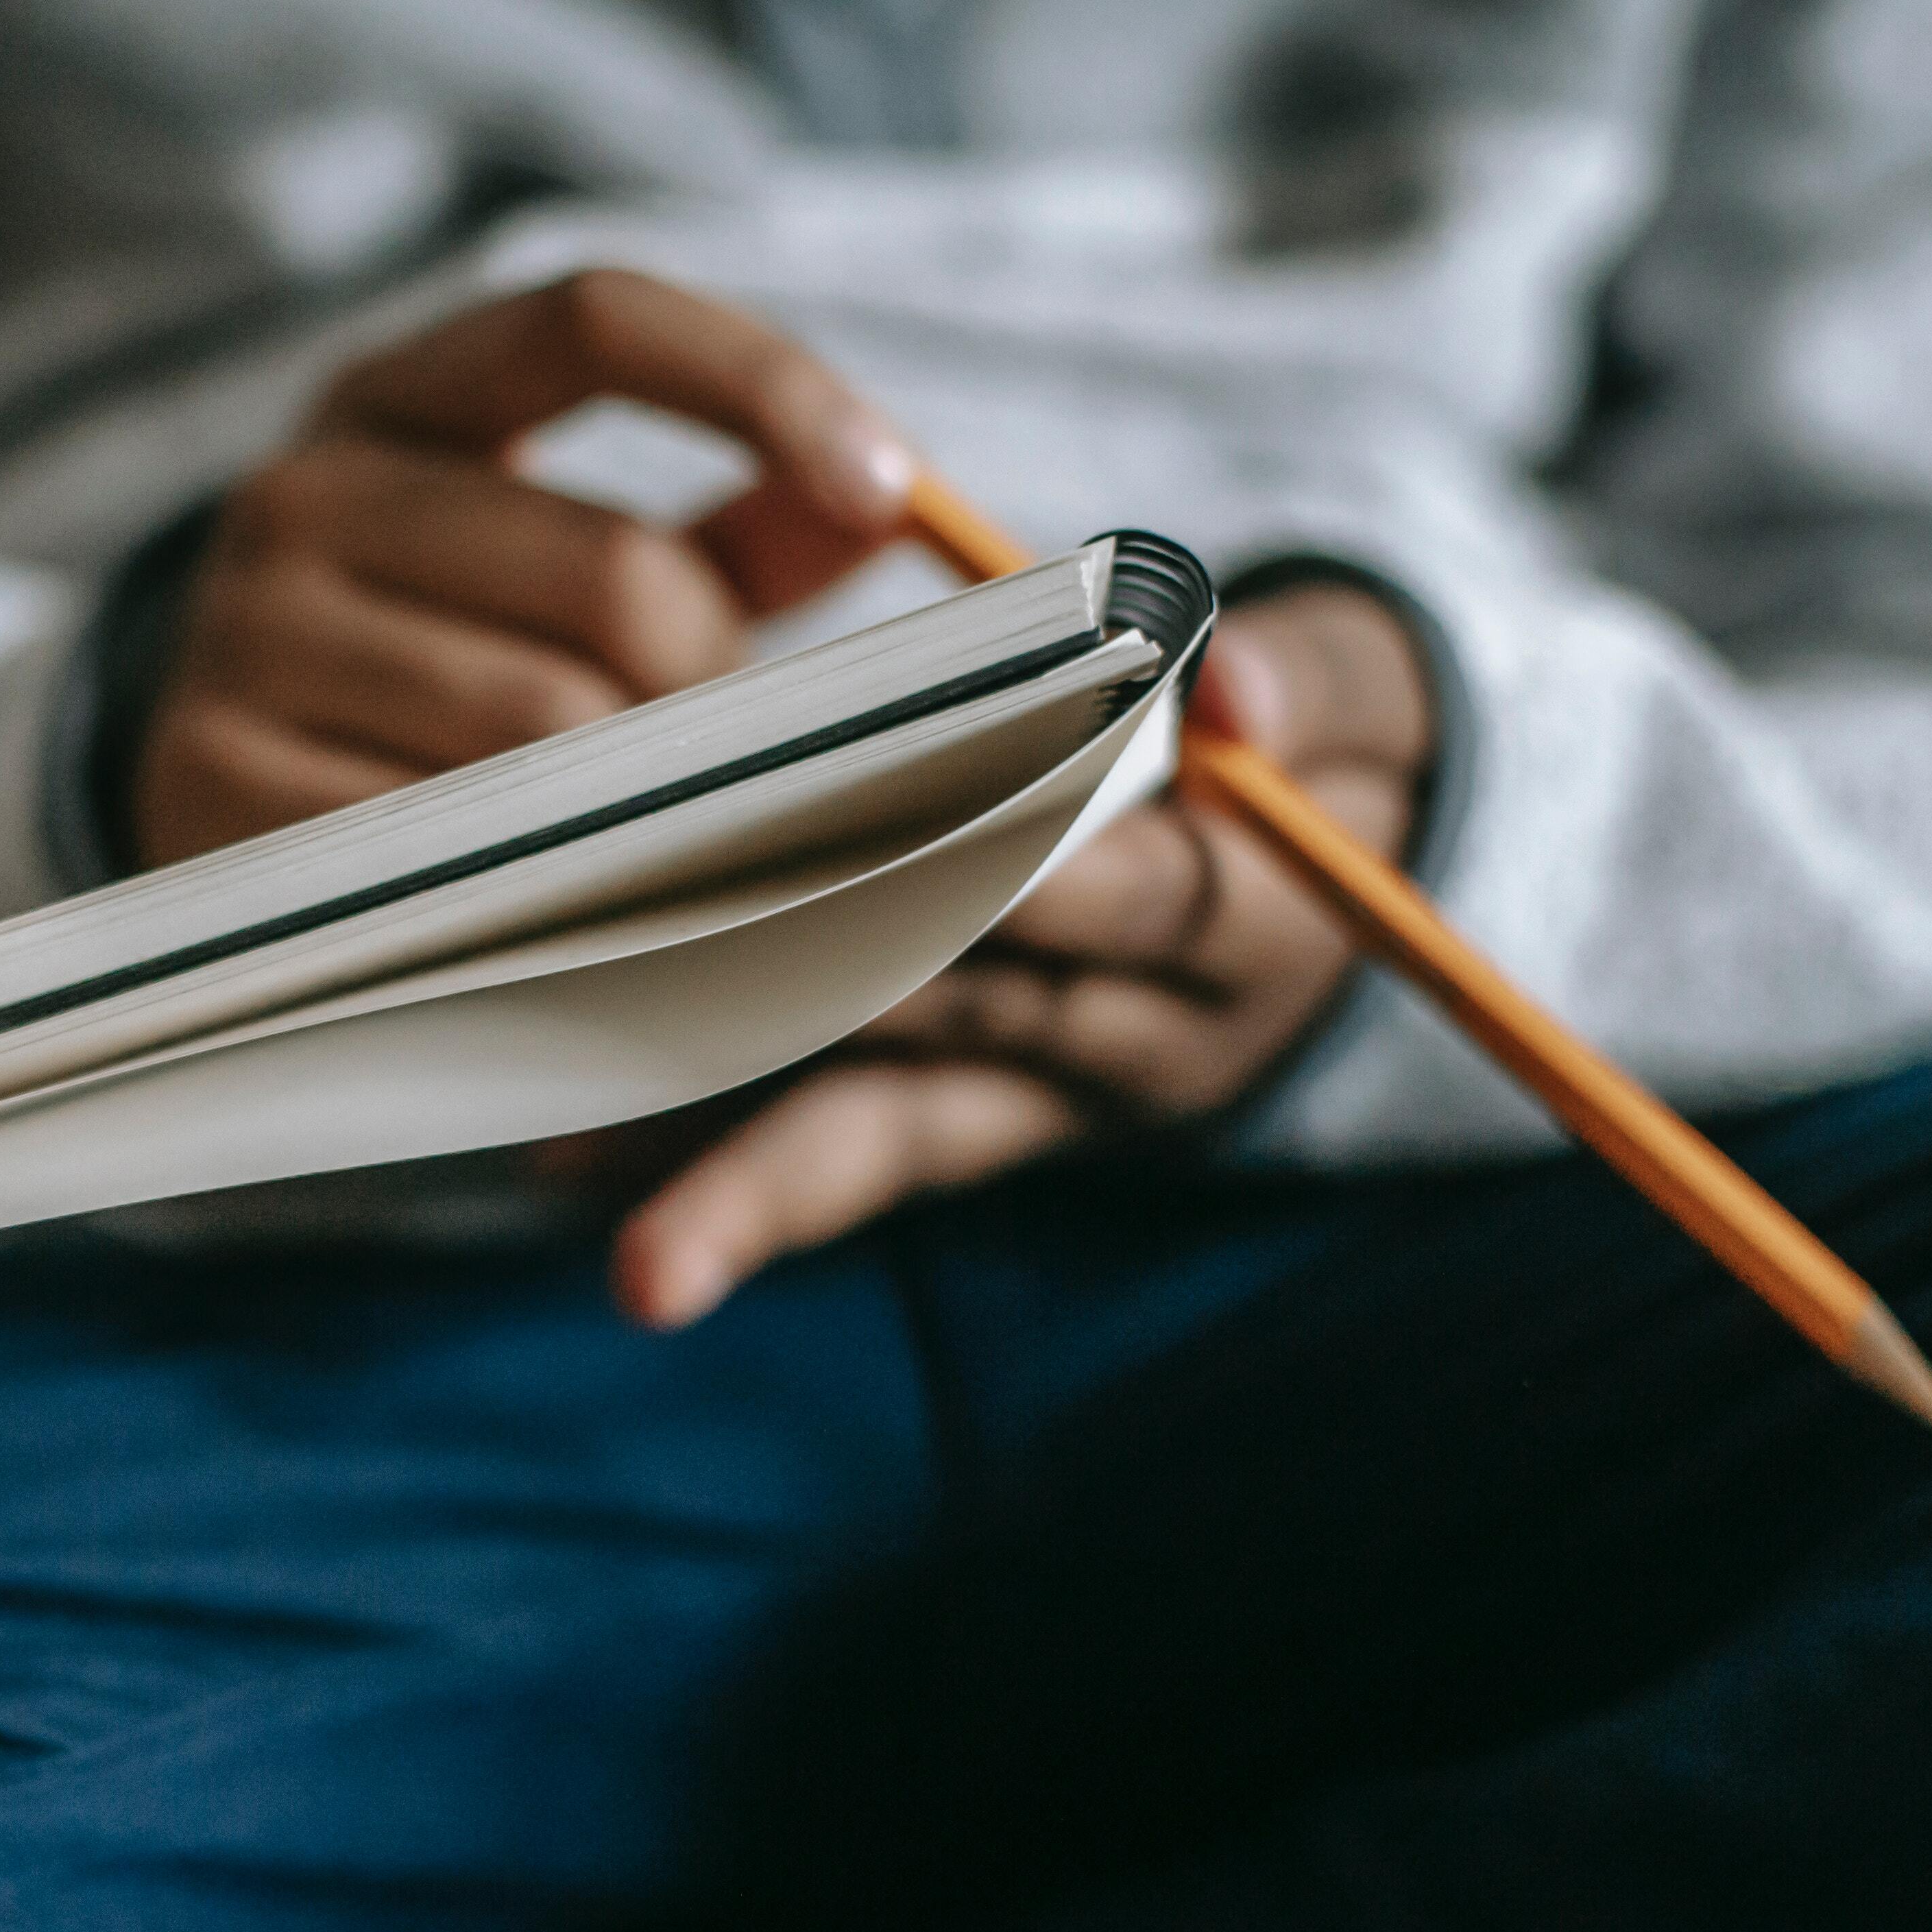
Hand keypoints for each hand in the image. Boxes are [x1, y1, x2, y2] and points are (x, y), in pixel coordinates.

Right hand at [131, 269, 924, 868]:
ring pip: (545, 723)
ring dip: (639, 798)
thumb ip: (734, 530)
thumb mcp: (564, 564)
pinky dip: (536, 880)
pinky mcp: (210, 780)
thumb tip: (891, 504)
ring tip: (639, 833)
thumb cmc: (439, 666)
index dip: (760, 385)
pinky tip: (544, 897)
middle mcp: (298, 492)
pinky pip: (452, 843)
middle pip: (610, 571)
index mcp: (395, 397)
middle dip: (713, 680)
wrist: (198, 795)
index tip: (893, 490)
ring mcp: (242, 637)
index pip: (593, 318)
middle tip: (727, 758)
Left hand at [608, 582, 1434, 1329]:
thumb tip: (1239, 699)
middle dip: (820, 1018)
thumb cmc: (1324, 742)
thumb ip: (1301, 679)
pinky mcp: (959, 1121)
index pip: (1132, 909)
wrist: (1343, 871)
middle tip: (676, 1012)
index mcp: (1245, 930)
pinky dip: (711, 1165)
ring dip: (749, 1179)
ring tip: (634, 1252)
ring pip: (886, 1133)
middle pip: (970, 1029)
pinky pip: (833, 1152)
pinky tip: (580, 1176)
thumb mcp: (1351, 690)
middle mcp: (1134, 1044)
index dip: (1022, 880)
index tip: (905, 856)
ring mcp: (1039, 1100)